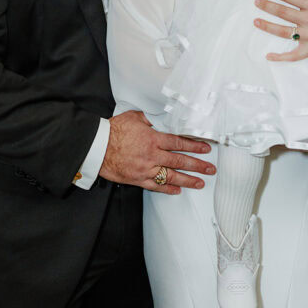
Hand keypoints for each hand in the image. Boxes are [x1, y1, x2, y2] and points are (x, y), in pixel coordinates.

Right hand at [100, 109, 214, 193]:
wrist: (96, 147)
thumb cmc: (113, 131)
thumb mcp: (133, 117)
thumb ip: (149, 119)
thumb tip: (158, 120)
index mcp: (152, 138)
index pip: (179, 143)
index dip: (194, 146)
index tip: (206, 150)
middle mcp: (152, 155)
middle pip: (179, 161)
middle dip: (197, 165)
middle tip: (210, 169)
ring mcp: (145, 169)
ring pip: (171, 176)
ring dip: (188, 180)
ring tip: (200, 183)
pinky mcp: (137, 179)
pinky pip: (155, 186)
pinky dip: (167, 189)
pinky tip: (177, 190)